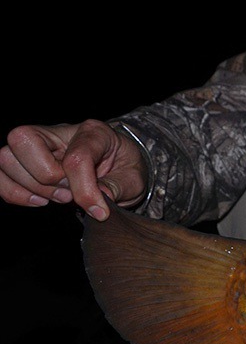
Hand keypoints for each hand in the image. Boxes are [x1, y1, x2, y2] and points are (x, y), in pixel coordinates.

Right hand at [0, 119, 146, 220]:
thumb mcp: (134, 179)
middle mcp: (60, 133)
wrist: (121, 167)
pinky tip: (39, 201)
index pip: (76, 157)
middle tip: (69, 195)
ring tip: (59, 198)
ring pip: (5, 157)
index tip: (99, 210)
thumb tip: (96, 201)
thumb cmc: (125, 169)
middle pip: (24, 140)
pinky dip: (13, 192)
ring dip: (29, 186)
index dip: (84, 190)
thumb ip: (117, 188)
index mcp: (94, 132)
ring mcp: (38, 145)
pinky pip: (0, 174)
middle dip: (45, 177)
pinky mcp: (25, 161)